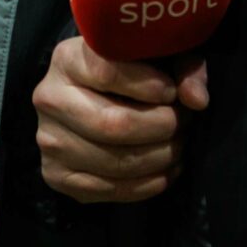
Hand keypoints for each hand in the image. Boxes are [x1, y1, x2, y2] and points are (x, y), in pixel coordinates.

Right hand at [33, 36, 209, 203]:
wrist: (84, 100)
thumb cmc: (128, 73)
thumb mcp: (155, 56)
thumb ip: (183, 67)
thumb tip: (197, 100)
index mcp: (67, 59)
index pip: (108, 73)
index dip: (149, 86)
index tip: (172, 92)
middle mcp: (49, 99)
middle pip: (113, 124)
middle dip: (162, 128)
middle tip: (183, 123)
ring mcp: (50, 141)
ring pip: (115, 162)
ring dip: (160, 158)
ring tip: (177, 145)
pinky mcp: (56, 176)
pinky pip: (110, 190)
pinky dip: (148, 184)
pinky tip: (165, 169)